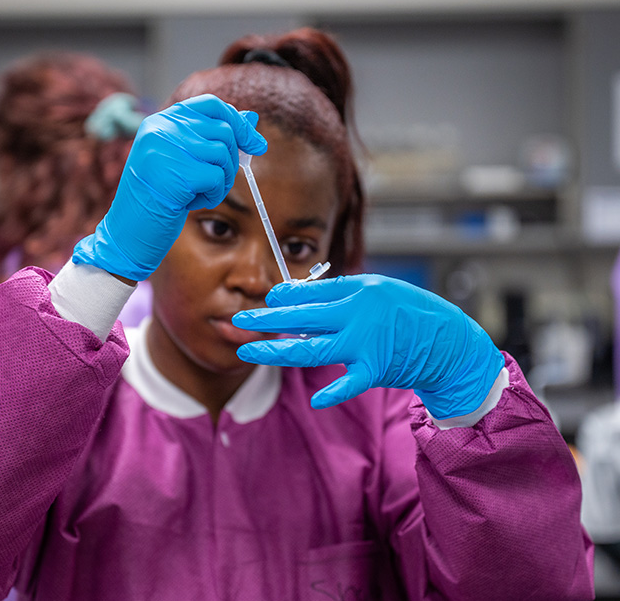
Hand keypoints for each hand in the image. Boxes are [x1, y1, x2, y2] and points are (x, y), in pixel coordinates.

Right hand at [73, 95, 266, 280]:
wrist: (127, 234)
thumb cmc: (156, 199)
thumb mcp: (183, 163)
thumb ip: (212, 139)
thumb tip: (252, 118)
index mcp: (159, 121)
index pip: (211, 105)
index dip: (237, 122)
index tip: (255, 144)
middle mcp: (160, 129)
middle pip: (223, 130)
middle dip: (230, 161)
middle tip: (214, 183)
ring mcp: (166, 149)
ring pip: (223, 154)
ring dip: (221, 181)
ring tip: (198, 194)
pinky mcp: (176, 174)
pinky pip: (218, 178)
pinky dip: (214, 195)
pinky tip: (193, 204)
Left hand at [232, 275, 504, 418]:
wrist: (451, 342)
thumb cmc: (410, 312)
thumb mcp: (377, 291)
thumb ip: (339, 294)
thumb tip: (295, 298)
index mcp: (360, 290)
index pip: (311, 292)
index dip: (283, 296)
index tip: (264, 300)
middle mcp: (359, 315)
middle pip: (302, 318)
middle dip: (267, 319)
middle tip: (239, 319)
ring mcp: (366, 344)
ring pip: (312, 349)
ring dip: (277, 351)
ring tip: (249, 351)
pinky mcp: (376, 370)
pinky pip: (348, 384)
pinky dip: (332, 393)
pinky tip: (315, 401)